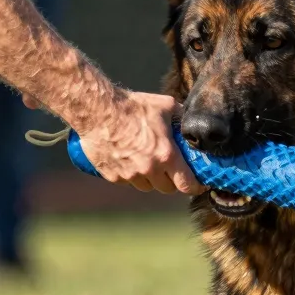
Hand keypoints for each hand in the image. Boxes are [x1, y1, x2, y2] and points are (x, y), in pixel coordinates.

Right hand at [78, 92, 205, 194]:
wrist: (97, 110)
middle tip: (171, 170)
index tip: (197, 185)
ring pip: (147, 187)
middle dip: (172, 181)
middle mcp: (149, 169)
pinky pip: (128, 182)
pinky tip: (130, 160)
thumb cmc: (132, 106)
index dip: (195, 187)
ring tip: (149, 163)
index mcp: (166, 155)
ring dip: (151, 179)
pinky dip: (132, 176)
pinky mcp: (113, 176)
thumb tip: (192, 121)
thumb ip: (181, 116)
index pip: (187, 185)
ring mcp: (129, 175)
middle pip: (167, 188)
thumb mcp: (165, 106)